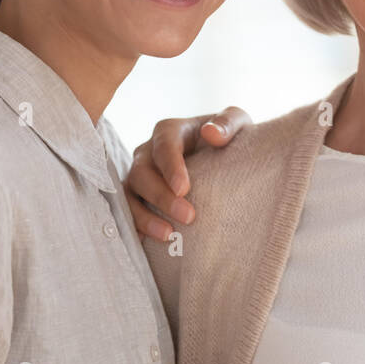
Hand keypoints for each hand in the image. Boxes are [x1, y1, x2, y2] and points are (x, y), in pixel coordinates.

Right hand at [124, 106, 252, 240]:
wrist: (222, 156)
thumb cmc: (227, 136)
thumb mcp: (236, 122)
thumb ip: (227, 122)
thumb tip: (212, 133)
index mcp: (170, 131)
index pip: (164, 145)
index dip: (170, 167)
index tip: (184, 189)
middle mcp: (148, 152)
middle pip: (142, 172)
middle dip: (161, 196)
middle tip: (188, 217)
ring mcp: (140, 175)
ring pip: (130, 194)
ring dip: (145, 216)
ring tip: (168, 235)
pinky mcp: (139, 197)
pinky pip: (128, 211)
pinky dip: (137, 226)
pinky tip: (151, 241)